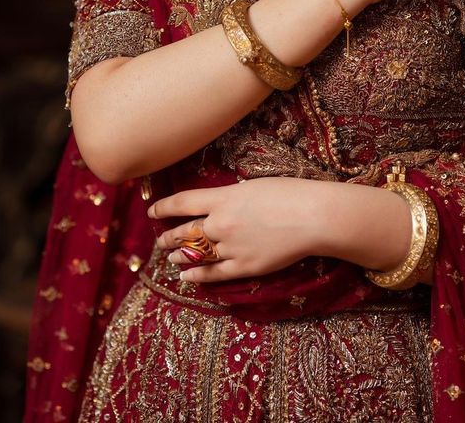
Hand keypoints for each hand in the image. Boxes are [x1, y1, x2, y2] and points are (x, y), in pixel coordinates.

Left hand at [147, 177, 321, 282]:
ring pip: (196, 254)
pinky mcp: (245, 267)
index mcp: (223, 198)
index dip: (163, 207)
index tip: (152, 211)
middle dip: (169, 237)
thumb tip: (217, 204)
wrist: (312, 217)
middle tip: (160, 242)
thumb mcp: (252, 186)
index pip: (182, 203)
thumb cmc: (288, 193)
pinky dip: (197, 276)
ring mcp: (231, 247)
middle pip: (185, 232)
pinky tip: (187, 277)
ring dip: (180, 257)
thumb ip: (230, 196)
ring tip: (172, 258)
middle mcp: (221, 223)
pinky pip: (214, 274)